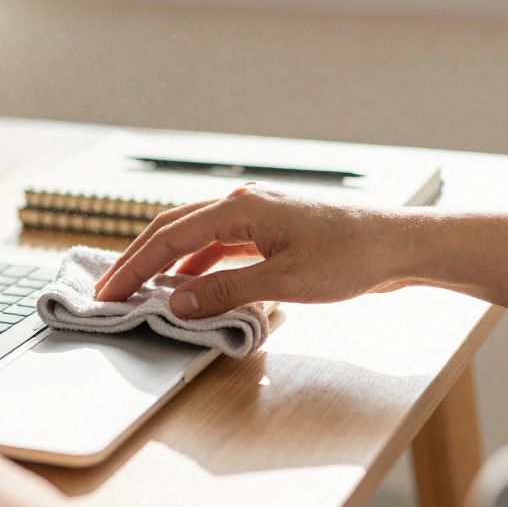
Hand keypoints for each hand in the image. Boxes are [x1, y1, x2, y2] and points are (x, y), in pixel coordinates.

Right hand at [94, 184, 414, 316]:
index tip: (108, 293)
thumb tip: (175, 303)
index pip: (169, 236)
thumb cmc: (351, 257)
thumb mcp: (284, 282)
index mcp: (239, 207)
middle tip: (109, 292)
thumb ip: (225, 292)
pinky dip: (194, 266)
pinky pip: (216, 245)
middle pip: (172, 228)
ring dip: (164, 263)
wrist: (399, 244)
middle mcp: (241, 203)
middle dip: (137, 261)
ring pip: (193, 236)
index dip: (134, 266)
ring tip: (139, 291)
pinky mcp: (267, 230)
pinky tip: (186, 287)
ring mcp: (254, 215)